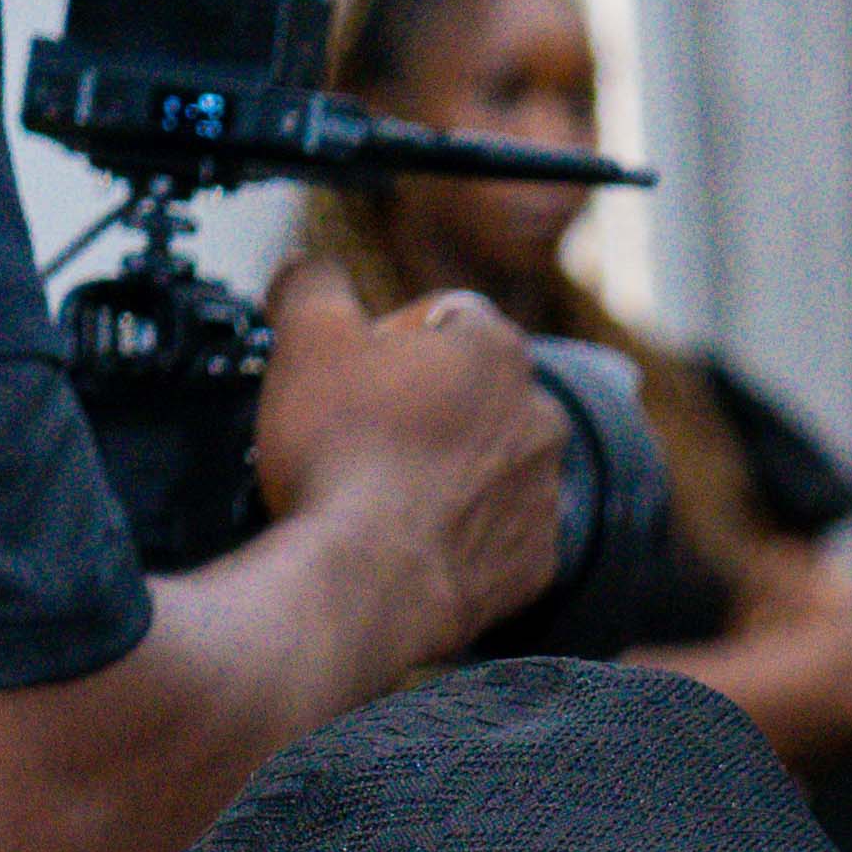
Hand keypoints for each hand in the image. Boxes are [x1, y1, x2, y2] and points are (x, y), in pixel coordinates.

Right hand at [249, 259, 566, 650]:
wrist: (367, 580)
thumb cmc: (342, 454)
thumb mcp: (305, 331)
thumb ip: (313, 280)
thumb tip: (312, 272)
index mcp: (497, 350)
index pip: (444, 317)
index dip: (388, 336)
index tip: (354, 367)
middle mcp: (541, 418)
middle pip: (470, 392)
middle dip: (421, 403)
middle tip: (360, 430)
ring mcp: (545, 495)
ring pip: (485, 463)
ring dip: (441, 466)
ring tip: (381, 487)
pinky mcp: (537, 561)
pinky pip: (495, 532)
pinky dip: (458, 529)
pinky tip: (410, 534)